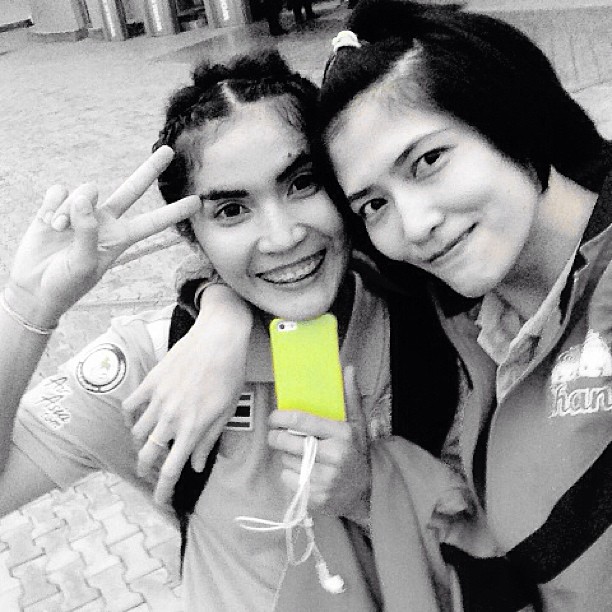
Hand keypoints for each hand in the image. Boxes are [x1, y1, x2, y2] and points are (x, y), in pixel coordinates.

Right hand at [7, 146, 199, 326]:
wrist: (35, 288)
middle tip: (169, 151)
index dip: (174, 212)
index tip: (197, 201)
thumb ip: (87, 232)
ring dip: (70, 210)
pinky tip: (48, 223)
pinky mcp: (57, 207)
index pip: (153, 222)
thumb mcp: (83, 264)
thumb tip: (84, 198)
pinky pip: (59, 191)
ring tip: (60, 232)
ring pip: (86, 190)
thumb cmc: (65, 284)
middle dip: (150, 169)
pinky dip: (53, 205)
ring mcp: (82, 212)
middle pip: (132, 190)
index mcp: (120, 239)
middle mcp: (105, 222)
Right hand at [124, 285, 252, 504]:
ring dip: (140, 444)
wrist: (219, 338)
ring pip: (137, 432)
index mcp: (193, 428)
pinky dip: (130, 418)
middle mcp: (172, 417)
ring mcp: (158, 399)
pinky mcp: (150, 381)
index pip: (171, 469)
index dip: (163, 490)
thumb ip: (208, 440)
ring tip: (147, 445)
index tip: (161, 501)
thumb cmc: (229, 374)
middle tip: (148, 473)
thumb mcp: (226, 410)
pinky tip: (136, 420)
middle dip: (145, 469)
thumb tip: (195, 466)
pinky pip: (130, 406)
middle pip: (147, 454)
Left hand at [267, 366, 370, 518]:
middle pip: (288, 442)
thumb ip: (350, 396)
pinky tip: (302, 472)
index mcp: (342, 435)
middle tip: (275, 434)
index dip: (281, 416)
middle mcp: (334, 457)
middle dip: (276, 437)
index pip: (303, 421)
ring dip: (286, 456)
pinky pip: (287, 479)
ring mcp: (324, 479)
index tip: (274, 416)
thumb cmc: (356, 454)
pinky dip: (289, 475)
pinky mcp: (315, 497)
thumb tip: (348, 368)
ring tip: (298, 455)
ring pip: (286, 461)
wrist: (363, 495)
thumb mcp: (357, 425)